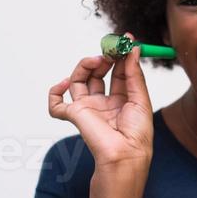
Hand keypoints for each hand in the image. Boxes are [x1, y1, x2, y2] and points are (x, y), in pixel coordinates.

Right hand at [48, 32, 153, 170]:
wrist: (124, 157)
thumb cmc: (137, 136)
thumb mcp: (141, 100)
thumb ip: (135, 74)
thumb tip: (134, 49)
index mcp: (122, 101)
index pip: (119, 72)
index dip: (121, 55)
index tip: (125, 39)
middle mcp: (104, 103)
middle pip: (98, 73)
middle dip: (103, 58)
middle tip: (110, 50)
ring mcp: (88, 109)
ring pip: (78, 80)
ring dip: (85, 66)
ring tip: (97, 60)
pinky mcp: (74, 116)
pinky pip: (56, 104)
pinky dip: (55, 92)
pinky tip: (64, 84)